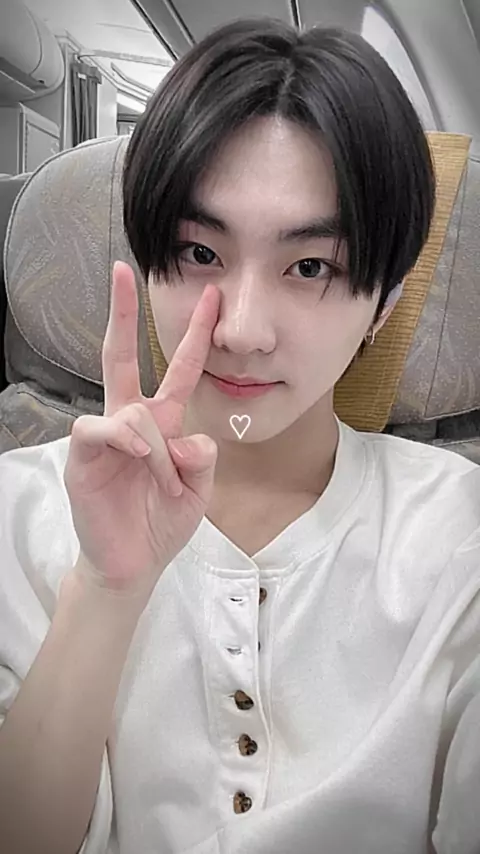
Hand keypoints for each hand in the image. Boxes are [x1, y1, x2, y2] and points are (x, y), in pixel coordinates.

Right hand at [63, 261, 219, 602]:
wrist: (133, 564)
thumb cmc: (162, 522)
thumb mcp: (199, 490)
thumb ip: (202, 458)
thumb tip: (183, 436)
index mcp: (163, 423)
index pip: (180, 370)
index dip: (196, 335)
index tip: (210, 297)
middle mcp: (132, 420)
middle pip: (123, 356)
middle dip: (122, 313)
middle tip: (121, 270)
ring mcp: (105, 435)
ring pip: (131, 406)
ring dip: (157, 447)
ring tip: (163, 482)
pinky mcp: (83, 454)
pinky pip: (104, 428)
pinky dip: (131, 444)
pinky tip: (139, 461)